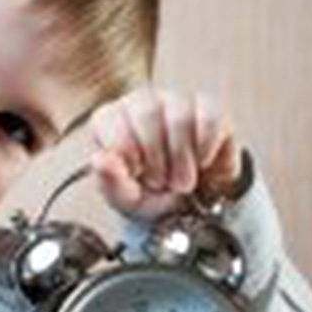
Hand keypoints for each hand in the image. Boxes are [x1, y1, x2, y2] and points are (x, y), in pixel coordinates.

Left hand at [88, 87, 240, 220]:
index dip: (125, 152)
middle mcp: (141, 102)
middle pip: (146, 114)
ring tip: (180, 180)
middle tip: (160, 183)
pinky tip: (201, 163)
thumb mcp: (124, 198)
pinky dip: (206, 148)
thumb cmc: (147, 195)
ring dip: (181, 159)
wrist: (186, 209)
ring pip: (180, 117)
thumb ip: (109, 181)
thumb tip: (100, 160)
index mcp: (110, 119)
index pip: (110, 118)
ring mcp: (175, 101)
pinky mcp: (208, 108)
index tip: (134, 172)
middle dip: (155, 159)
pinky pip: (210, 117)